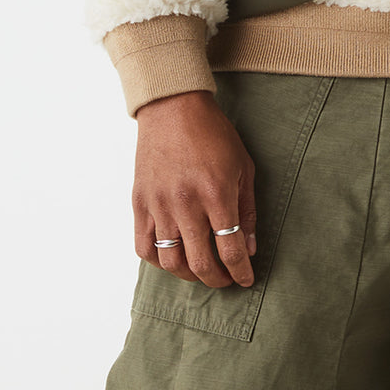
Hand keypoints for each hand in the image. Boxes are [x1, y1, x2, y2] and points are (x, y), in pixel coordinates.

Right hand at [132, 89, 257, 287]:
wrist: (174, 109)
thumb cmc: (214, 134)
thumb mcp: (243, 167)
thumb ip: (247, 210)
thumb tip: (249, 248)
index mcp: (217, 194)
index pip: (231, 250)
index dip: (240, 272)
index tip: (246, 280)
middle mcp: (187, 204)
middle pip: (201, 263)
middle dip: (217, 280)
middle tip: (226, 280)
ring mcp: (160, 206)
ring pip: (171, 262)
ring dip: (189, 275)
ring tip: (201, 272)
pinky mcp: (140, 204)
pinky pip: (144, 247)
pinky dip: (159, 261)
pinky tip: (174, 258)